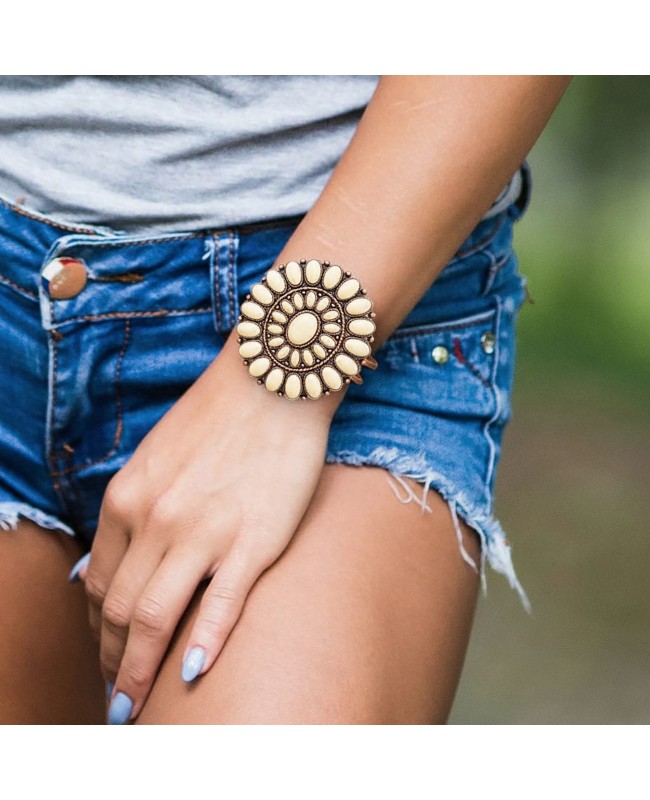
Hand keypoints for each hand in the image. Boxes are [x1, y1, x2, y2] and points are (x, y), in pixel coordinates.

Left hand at [79, 336, 341, 723]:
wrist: (274, 383)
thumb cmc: (218, 417)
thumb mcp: (154, 458)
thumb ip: (131, 511)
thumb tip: (106, 567)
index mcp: (127, 498)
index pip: (98, 584)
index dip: (98, 629)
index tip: (107, 650)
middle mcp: (155, 519)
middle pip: (118, 610)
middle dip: (111, 660)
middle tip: (118, 693)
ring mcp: (203, 532)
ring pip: (154, 619)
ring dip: (139, 671)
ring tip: (138, 704)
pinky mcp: (253, 540)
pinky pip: (219, 607)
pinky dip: (201, 647)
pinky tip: (193, 676)